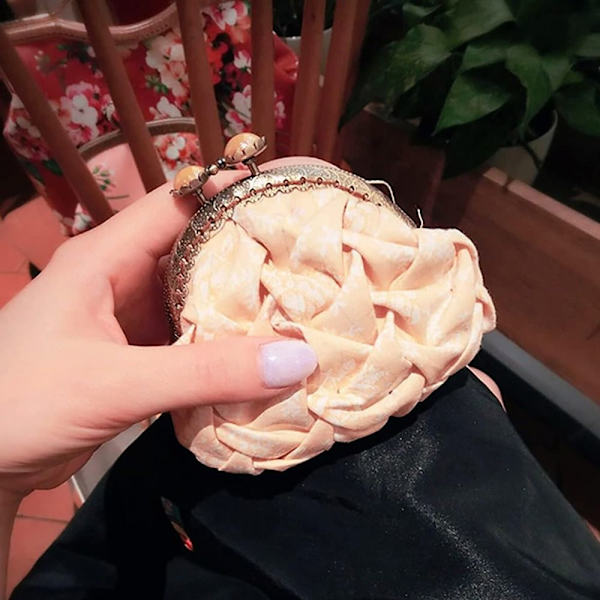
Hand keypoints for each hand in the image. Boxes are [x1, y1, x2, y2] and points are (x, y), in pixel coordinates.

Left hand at [0, 159, 318, 497]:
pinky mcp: (131, 354)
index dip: (230, 191)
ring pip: (192, 295)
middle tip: (306, 256)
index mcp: (104, 257)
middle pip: (193, 247)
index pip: (176, 203)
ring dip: (237, 301)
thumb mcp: (114, 385)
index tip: (288, 197)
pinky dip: (219, 342)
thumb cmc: (19, 404)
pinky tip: (255, 351)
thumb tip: (297, 359)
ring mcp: (125, 317)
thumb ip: (203, 374)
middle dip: (247, 249)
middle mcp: (118, 277)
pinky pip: (186, 336)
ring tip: (295, 301)